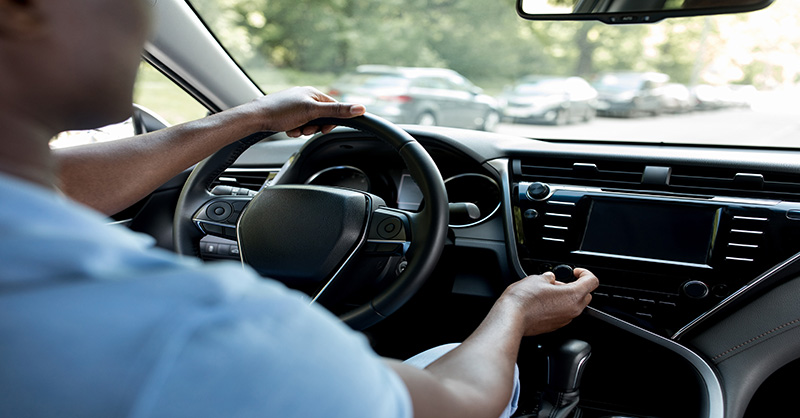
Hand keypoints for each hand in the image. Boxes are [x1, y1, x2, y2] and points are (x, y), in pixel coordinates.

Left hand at [240, 86, 365, 136]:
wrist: (257, 117)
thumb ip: (337, 111)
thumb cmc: (281, 111)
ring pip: (310, 124)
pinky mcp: (288, 115)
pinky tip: (288, 129)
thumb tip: (360, 108)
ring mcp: (296, 106)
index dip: (331, 121)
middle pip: (322, 118)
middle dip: (314, 127)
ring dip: (304, 130)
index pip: (334, 108)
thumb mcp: (313, 112)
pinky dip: (295, 130)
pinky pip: (299, 126)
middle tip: (305, 128)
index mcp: (313, 93)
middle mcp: (305, 97)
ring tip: (294, 127)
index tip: (323, 128)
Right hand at [502, 268, 598, 335]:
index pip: (592, 281)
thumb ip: (549, 277)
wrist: (511, 318)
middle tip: (561, 281)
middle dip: (576, 286)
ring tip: (549, 291)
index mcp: (573, 295)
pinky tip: (543, 302)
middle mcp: (572, 310)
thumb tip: (550, 278)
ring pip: (574, 306)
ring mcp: (564, 320)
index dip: (585, 273)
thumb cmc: (523, 300)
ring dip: (566, 297)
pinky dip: (558, 307)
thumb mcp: (537, 278)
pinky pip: (564, 314)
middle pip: (586, 295)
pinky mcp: (555, 326)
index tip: (575, 272)